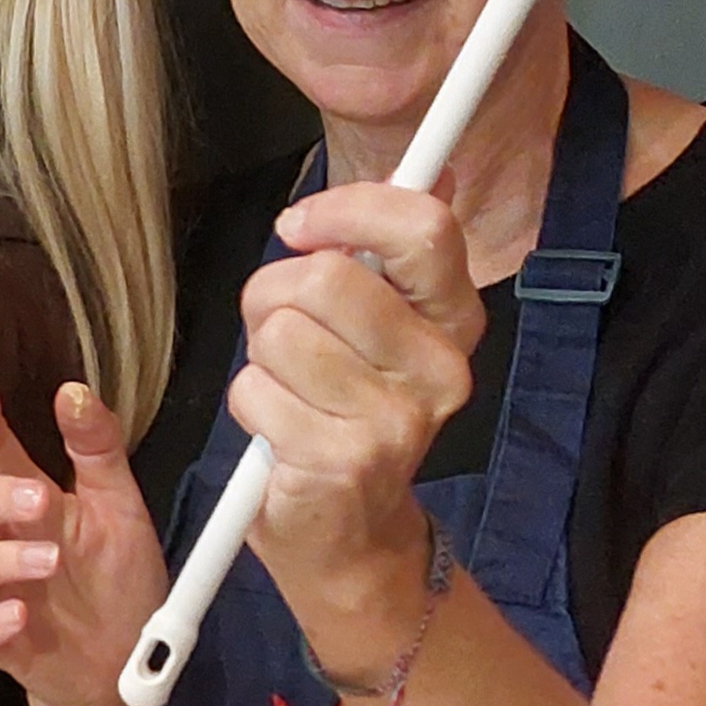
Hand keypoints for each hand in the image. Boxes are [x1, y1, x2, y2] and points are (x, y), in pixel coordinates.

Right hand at [0, 379, 167, 705]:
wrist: (124, 666)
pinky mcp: (0, 645)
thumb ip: (97, 450)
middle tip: (38, 498)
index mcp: (28, 505)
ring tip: (49, 561)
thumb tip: (73, 391)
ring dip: (1, 560)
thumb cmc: (117, 581)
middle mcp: (2, 546)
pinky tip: (20, 616)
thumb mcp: (121, 508)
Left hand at [232, 178, 483, 671]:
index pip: (421, 225)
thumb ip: (383, 252)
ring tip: (287, 390)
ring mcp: (397, 420)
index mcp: (455, 320)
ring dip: (259, 358)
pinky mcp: (343, 461)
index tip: (301, 225)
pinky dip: (250, 407)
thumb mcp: (373, 324)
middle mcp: (441, 368)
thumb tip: (428, 171)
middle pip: (325, 275)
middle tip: (282, 334)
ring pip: (279, 333)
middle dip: (274, 294)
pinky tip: (280, 435)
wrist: (350, 535)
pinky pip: (255, 392)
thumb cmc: (343, 410)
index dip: (346, 208)